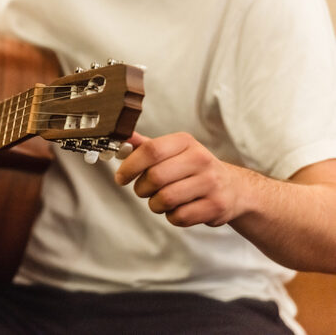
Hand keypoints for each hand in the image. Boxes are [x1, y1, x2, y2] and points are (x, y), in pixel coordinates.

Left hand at [115, 132, 245, 226]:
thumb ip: (146, 146)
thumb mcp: (173, 151)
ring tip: (162, 200)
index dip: (130, 166)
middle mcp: (201, 158)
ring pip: (165, 199)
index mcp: (185, 142)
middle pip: (155, 177)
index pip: (151, 150)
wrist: (233, 188)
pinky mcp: (216, 206)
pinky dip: (172, 217)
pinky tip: (179, 208)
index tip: (121, 177)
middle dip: (142, 188)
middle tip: (144, 190)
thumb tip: (123, 137)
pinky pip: (179, 217)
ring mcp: (211, 183)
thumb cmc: (193, 169)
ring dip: (155, 204)